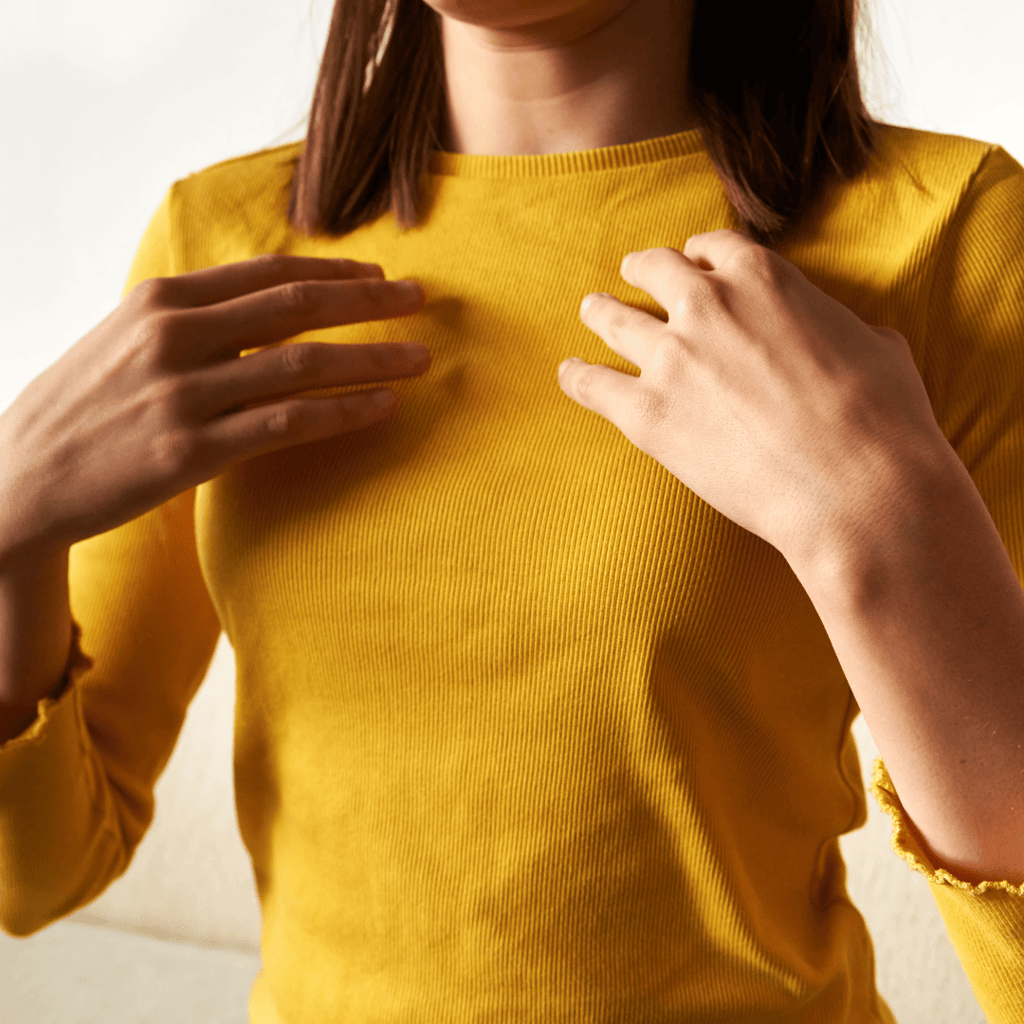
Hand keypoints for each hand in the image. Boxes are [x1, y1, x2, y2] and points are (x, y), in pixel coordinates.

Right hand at [0, 255, 428, 556]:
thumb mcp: (126, 340)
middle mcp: (174, 336)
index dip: (332, 271)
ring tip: (420, 357)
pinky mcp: (192, 451)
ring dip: (372, 357)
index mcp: (160, 301)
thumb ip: (192, 319)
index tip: (379, 273)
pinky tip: (382, 407)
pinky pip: (288, 424)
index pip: (267, 274)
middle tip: (420, 298)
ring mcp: (183, 394)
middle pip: (295, 307)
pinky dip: (342, 412)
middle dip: (367, 299)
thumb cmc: (84, 407)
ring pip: (303, 365)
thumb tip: (262, 306)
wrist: (21, 477)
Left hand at [558, 229, 945, 570]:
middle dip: (642, 270)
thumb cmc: (881, 419)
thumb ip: (837, 325)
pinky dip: (576, 377)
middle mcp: (707, 304)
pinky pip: (592, 384)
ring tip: (590, 311)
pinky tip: (569, 375)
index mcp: (763, 277)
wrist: (856, 486)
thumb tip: (842, 333)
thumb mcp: (876, 345)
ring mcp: (671, 357)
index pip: (713, 249)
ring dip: (600, 312)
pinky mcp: (647, 414)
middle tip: (628, 274)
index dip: (699, 256)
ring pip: (614, 318)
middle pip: (655, 271)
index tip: (692, 265)